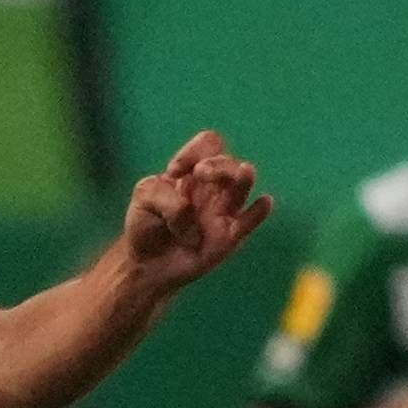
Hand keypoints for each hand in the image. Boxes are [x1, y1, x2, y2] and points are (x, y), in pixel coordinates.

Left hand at [122, 130, 271, 294]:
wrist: (143, 263)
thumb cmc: (146, 225)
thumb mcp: (144, 197)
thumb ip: (164, 193)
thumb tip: (188, 208)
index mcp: (193, 172)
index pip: (209, 144)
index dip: (195, 151)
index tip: (174, 172)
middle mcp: (213, 187)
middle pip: (229, 162)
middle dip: (217, 164)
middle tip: (200, 173)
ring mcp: (223, 211)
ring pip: (242, 186)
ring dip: (242, 178)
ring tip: (243, 172)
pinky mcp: (228, 238)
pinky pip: (248, 222)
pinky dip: (258, 212)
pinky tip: (264, 202)